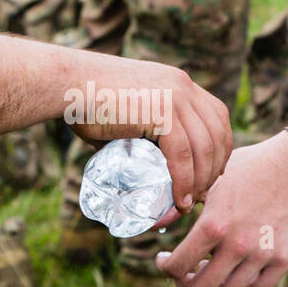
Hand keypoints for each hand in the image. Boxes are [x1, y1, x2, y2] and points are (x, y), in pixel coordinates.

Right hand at [70, 56, 232, 214]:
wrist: (67, 84)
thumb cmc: (86, 100)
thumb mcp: (128, 111)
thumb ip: (143, 133)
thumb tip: (141, 164)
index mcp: (179, 82)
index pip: (217, 115)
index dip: (221, 147)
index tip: (211, 172)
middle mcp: (182, 86)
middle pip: (218, 132)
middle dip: (215, 168)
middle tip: (201, 195)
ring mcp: (174, 97)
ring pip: (204, 147)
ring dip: (201, 180)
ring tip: (188, 204)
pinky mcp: (161, 111)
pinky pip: (182, 154)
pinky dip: (184, 181)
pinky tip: (179, 199)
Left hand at [156, 132, 287, 286]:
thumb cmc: (248, 170)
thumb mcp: (209, 182)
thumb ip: (180, 207)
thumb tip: (156, 223)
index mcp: (213, 225)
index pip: (178, 267)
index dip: (165, 268)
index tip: (165, 261)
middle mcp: (237, 245)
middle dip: (187, 283)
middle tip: (187, 272)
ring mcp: (262, 255)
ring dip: (217, 284)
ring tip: (214, 267)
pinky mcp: (284, 259)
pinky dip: (246, 284)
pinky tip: (239, 268)